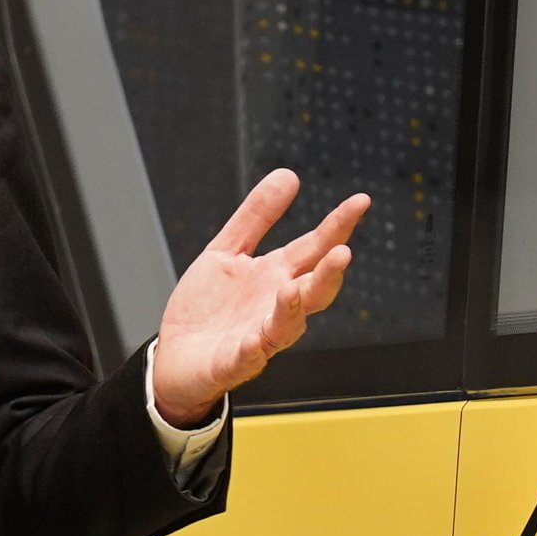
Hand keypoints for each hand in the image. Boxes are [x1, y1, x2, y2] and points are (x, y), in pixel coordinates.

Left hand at [153, 170, 367, 423]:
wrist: (176, 360)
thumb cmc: (207, 310)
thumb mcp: (227, 251)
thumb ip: (257, 216)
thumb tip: (288, 174)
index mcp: (277, 276)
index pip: (315, 248)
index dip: (338, 225)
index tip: (360, 201)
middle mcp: (276, 306)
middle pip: (313, 289)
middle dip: (329, 273)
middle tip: (343, 252)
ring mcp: (259, 335)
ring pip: (287, 325)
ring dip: (294, 308)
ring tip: (293, 290)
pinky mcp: (234, 361)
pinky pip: (247, 356)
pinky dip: (253, 349)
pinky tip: (254, 340)